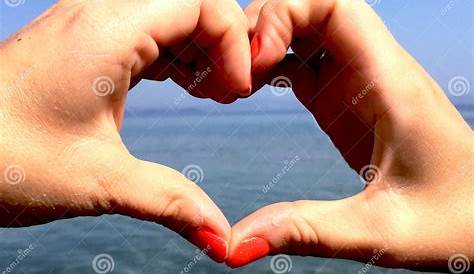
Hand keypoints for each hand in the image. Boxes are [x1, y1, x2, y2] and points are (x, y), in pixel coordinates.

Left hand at [0, 0, 251, 261]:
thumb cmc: (1, 158)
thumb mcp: (99, 181)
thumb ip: (170, 202)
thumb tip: (221, 238)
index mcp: (108, 31)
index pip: (202, 3)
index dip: (235, 43)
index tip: (238, 92)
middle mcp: (100, 12)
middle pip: (192, 2)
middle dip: (224, 43)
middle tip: (229, 94)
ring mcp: (91, 23)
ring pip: (171, 12)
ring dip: (201, 47)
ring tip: (211, 92)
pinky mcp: (86, 40)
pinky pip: (149, 28)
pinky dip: (177, 52)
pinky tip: (182, 84)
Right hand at [227, 0, 473, 270]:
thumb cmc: (458, 223)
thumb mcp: (380, 232)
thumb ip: (306, 231)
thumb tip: (234, 244)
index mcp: (392, 84)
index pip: (336, 7)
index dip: (285, 15)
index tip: (253, 60)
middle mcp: (376, 72)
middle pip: (313, 10)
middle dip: (264, 26)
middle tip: (229, 71)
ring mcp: (360, 84)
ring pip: (306, 33)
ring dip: (264, 45)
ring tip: (230, 81)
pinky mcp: (348, 102)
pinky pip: (305, 64)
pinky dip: (272, 67)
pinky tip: (248, 90)